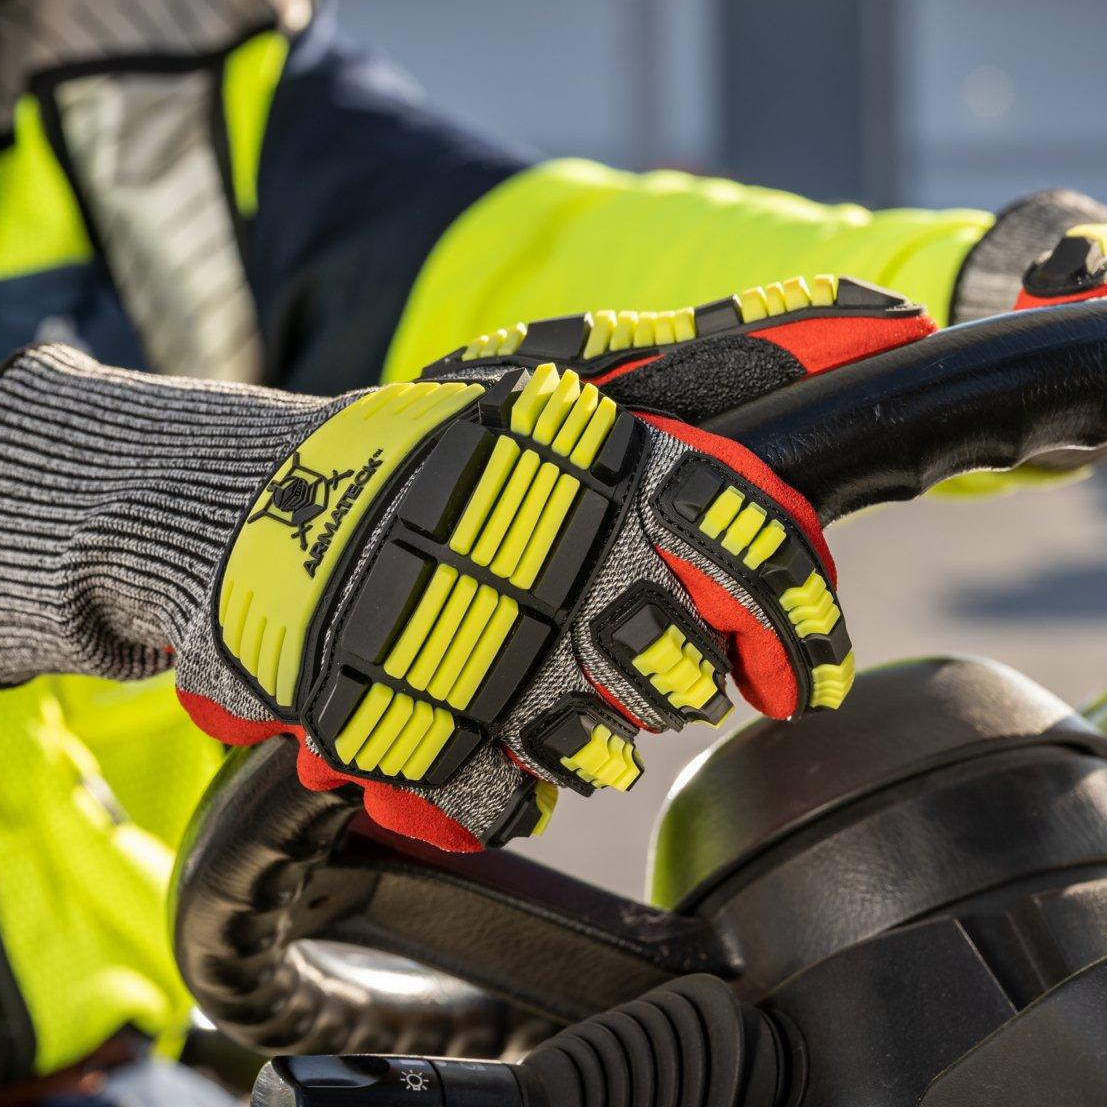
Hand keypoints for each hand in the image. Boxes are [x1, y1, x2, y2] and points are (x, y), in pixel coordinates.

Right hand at [0, 278, 929, 850]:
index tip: (813, 675)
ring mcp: (459, 637)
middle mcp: (531, 540)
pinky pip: (497, 796)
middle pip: (675, 662)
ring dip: (592, 742)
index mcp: (579, 451)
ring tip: (557, 707)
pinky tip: (480, 744)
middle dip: (682, 688)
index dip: (798, 619)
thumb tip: (873, 310)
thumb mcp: (551, 387)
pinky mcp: (393, 720)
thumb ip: (701, 358)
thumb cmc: (420, 454)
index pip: (741, 534)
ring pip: (593, 742)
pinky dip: (502, 789)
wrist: (232, 507)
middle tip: (656, 676)